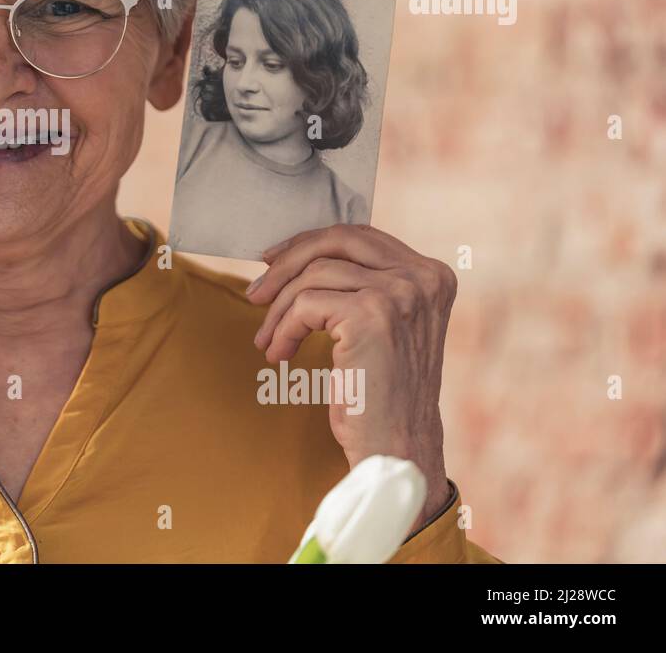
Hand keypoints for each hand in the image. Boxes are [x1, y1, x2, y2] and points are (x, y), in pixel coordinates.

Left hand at [244, 224, 456, 530]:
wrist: (396, 450)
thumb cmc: (381, 394)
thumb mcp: (384, 327)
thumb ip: (364, 285)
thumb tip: (298, 253)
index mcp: (432, 275)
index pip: (360, 236)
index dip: (310, 243)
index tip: (273, 261)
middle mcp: (422, 278)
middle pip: (337, 240)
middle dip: (287, 262)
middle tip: (255, 293)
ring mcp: (400, 293)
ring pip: (314, 275)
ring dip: (278, 309)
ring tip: (267, 340)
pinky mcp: (371, 315)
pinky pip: (305, 304)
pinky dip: (283, 328)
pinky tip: (279, 354)